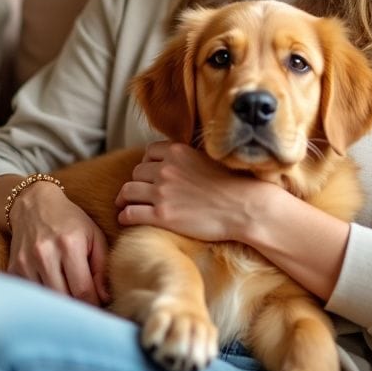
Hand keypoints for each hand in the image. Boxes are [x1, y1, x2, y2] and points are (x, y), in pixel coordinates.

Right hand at [5, 182, 110, 305]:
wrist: (34, 205)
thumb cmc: (69, 221)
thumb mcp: (93, 236)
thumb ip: (102, 267)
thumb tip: (105, 299)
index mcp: (69, 245)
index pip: (83, 290)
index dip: (93, 304)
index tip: (98, 307)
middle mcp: (45, 254)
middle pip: (64, 299)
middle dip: (77, 306)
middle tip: (86, 305)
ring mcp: (26, 262)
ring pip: (47, 300)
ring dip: (60, 304)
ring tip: (70, 296)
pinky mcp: (14, 268)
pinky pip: (32, 294)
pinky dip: (44, 296)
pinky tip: (52, 289)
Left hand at [115, 141, 267, 242]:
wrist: (246, 208)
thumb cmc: (235, 184)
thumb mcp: (210, 157)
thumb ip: (191, 155)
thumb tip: (183, 156)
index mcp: (178, 151)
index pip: (149, 152)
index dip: (148, 163)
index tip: (151, 173)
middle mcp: (166, 169)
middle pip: (137, 172)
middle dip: (138, 181)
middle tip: (140, 192)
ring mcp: (162, 192)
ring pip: (128, 191)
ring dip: (125, 198)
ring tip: (125, 204)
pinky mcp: (162, 216)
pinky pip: (131, 214)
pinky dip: (125, 216)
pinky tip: (126, 219)